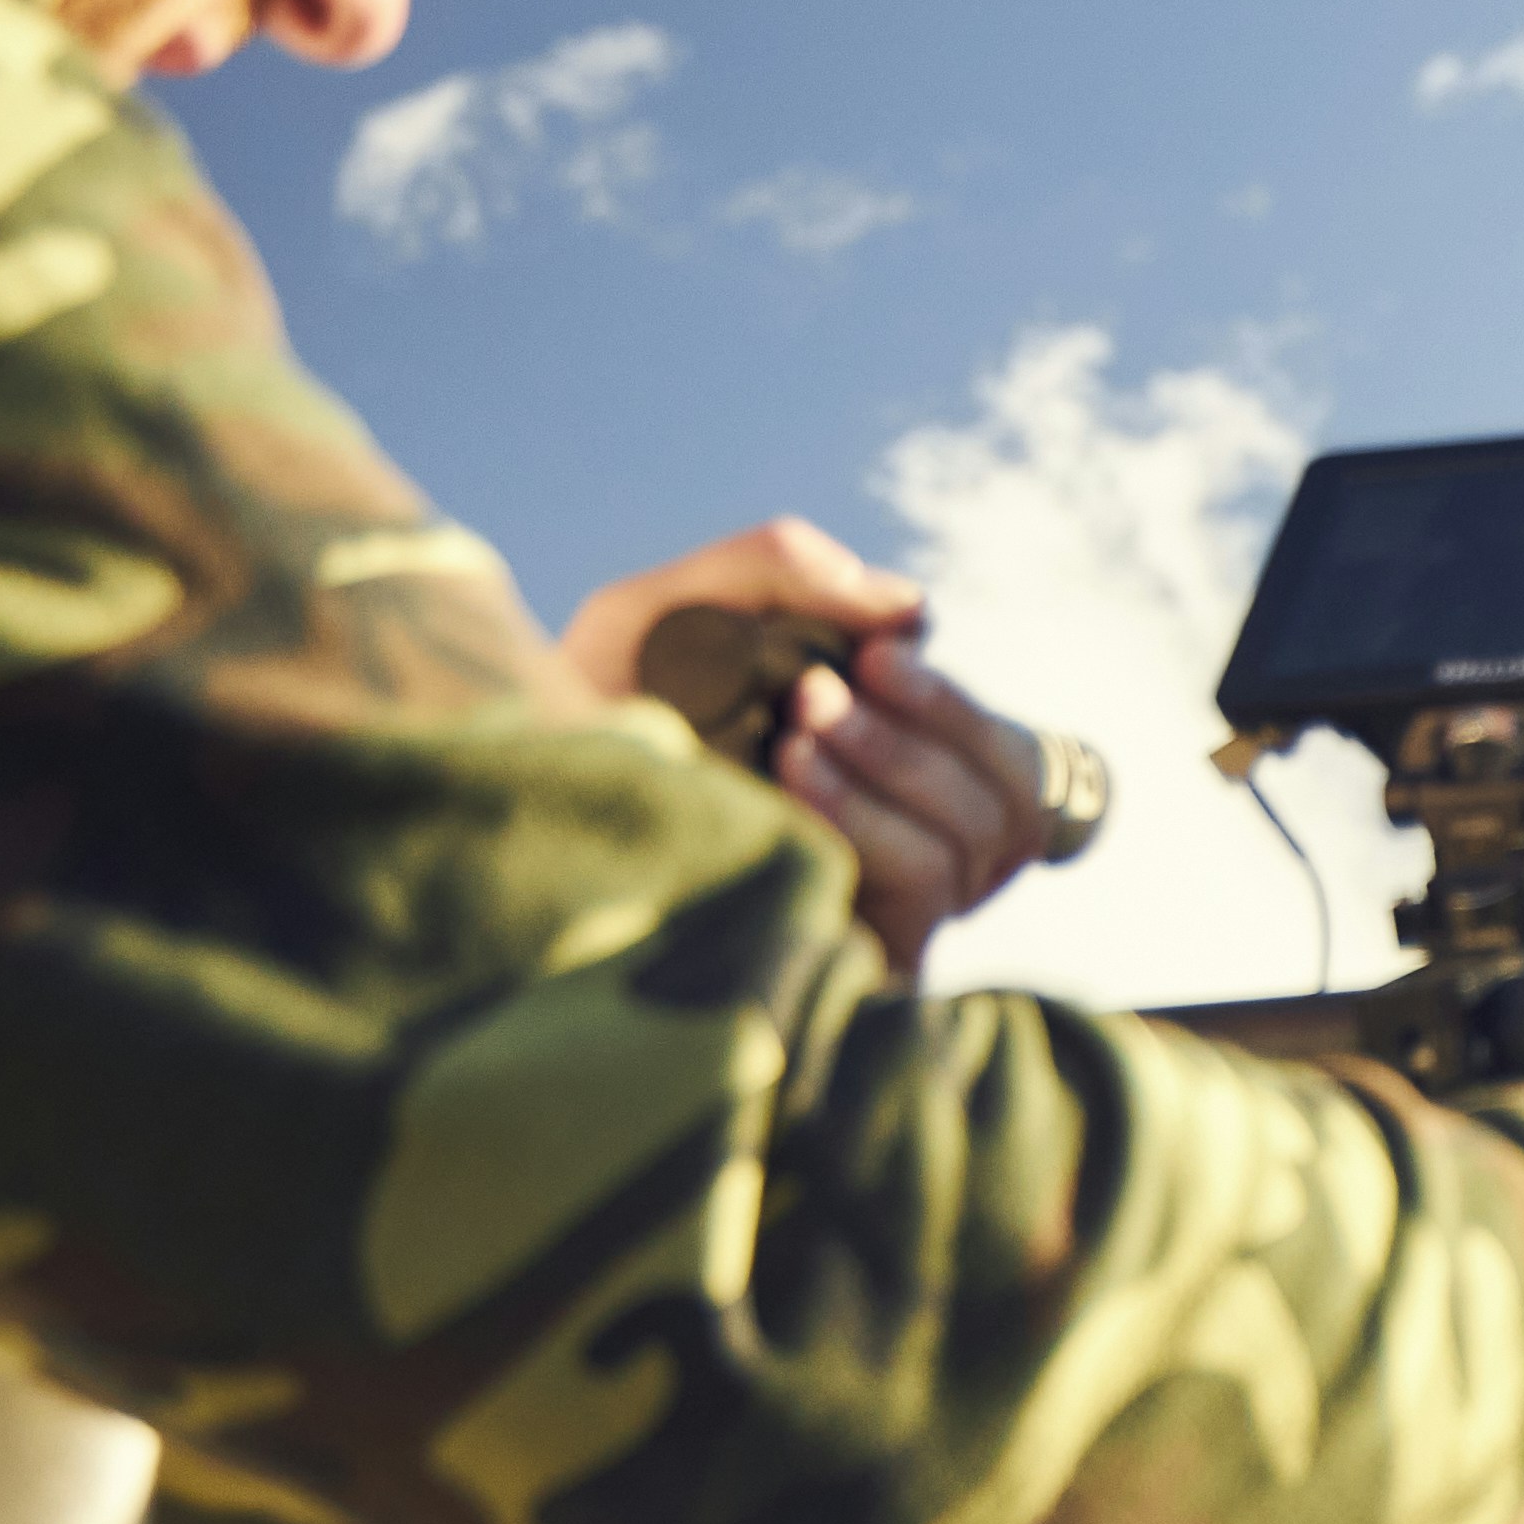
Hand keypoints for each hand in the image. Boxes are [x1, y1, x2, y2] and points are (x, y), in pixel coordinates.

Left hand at [563, 519, 1070, 974]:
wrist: (506, 814)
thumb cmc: (584, 713)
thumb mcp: (662, 610)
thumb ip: (772, 569)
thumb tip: (910, 608)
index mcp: (891, 771)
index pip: (1009, 756)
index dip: (959, 705)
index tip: (881, 651)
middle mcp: (910, 844)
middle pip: (1016, 791)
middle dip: (937, 723)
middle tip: (828, 687)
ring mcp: (895, 905)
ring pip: (980, 833)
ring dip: (898, 763)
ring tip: (798, 729)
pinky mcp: (866, 954)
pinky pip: (927, 879)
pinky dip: (871, 817)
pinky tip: (793, 778)